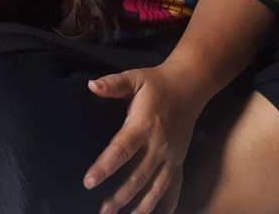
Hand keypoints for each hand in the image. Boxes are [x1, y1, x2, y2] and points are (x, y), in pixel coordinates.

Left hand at [83, 65, 201, 213]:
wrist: (189, 86)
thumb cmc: (156, 83)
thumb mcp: (134, 78)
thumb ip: (113, 84)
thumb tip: (91, 86)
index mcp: (143, 125)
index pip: (121, 150)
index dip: (104, 167)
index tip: (89, 182)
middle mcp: (159, 145)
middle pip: (138, 176)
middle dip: (120, 197)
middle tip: (103, 211)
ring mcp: (171, 155)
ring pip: (157, 187)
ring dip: (141, 205)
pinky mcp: (179, 159)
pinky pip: (175, 185)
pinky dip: (169, 202)